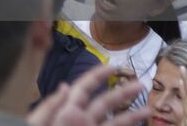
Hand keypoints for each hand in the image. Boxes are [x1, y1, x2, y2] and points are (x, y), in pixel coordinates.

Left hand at [26, 64, 147, 125]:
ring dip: (132, 116)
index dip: (98, 76)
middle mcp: (82, 121)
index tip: (113, 66)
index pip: (84, 88)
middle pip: (106, 103)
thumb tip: (66, 85)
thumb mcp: (38, 122)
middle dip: (123, 93)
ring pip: (116, 123)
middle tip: (141, 84)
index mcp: (67, 110)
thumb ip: (52, 105)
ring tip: (148, 109)